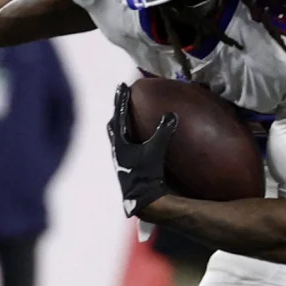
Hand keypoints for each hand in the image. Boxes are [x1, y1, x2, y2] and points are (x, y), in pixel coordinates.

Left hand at [108, 83, 174, 216]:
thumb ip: (163, 132)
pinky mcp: (125, 168)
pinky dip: (127, 138)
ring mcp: (120, 161)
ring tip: (125, 120)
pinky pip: (123, 147)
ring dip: (120, 126)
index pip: (120, 115)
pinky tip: (134, 143)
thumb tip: (172, 114)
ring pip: (116, 137)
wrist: (142, 200)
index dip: (122, 99)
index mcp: (120, 143)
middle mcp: (117, 150)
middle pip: (113, 125)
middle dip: (118, 111)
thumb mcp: (157, 150)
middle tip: (121, 99)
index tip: (123, 85)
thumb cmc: (147, 175)